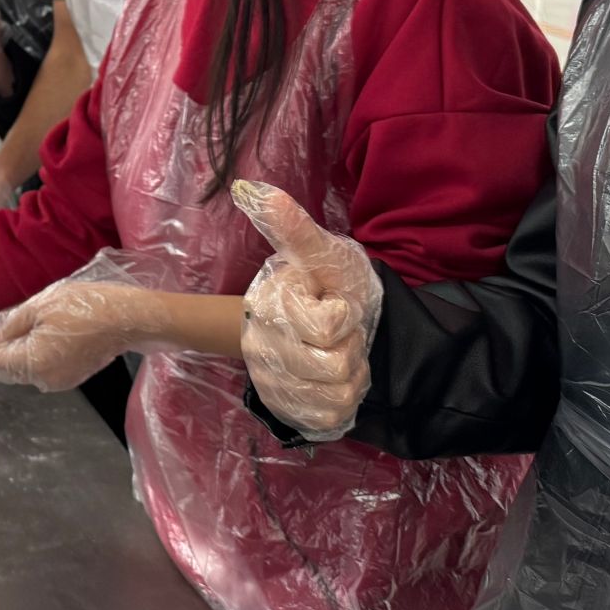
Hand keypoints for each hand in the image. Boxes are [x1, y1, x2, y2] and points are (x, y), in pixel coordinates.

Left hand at [0, 269, 163, 391]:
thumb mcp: (39, 306)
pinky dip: (32, 355)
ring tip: (5, 334)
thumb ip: (8, 326)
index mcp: (31, 361)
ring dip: (13, 354)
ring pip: (24, 368)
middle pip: (6, 368)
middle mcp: (42, 378)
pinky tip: (33, 337)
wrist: (129, 317)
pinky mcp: (72, 376)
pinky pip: (42, 367)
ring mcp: (59, 380)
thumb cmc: (85, 306)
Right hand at [234, 181, 379, 440]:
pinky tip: (337, 381)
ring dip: (352, 374)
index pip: (327, 327)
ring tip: (339, 354)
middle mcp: (259, 348)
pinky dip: (346, 400)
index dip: (345, 316)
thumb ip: (295, 228)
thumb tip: (257, 191)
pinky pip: (332, 418)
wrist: (326, 317)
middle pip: (335, 365)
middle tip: (340, 333)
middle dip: (351, 347)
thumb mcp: (322, 253)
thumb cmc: (329, 282)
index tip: (333, 302)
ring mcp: (271, 382)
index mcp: (268, 306)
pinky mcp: (286, 410)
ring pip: (337, 394)